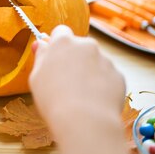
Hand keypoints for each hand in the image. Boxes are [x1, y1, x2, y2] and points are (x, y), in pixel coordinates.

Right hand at [29, 25, 125, 143]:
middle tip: (66, 81)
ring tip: (81, 96)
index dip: (57, 45)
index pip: (61, 32)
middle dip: (75, 59)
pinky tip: (93, 101)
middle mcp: (87, 45)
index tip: (54, 58)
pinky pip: (108, 77)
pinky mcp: (118, 75)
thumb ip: (41, 56)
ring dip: (89, 72)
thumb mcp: (36, 77)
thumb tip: (40, 44)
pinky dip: (102, 86)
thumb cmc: (54, 99)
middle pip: (80, 47)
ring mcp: (105, 60)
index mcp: (64, 42)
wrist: (85, 121)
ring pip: (95, 62)